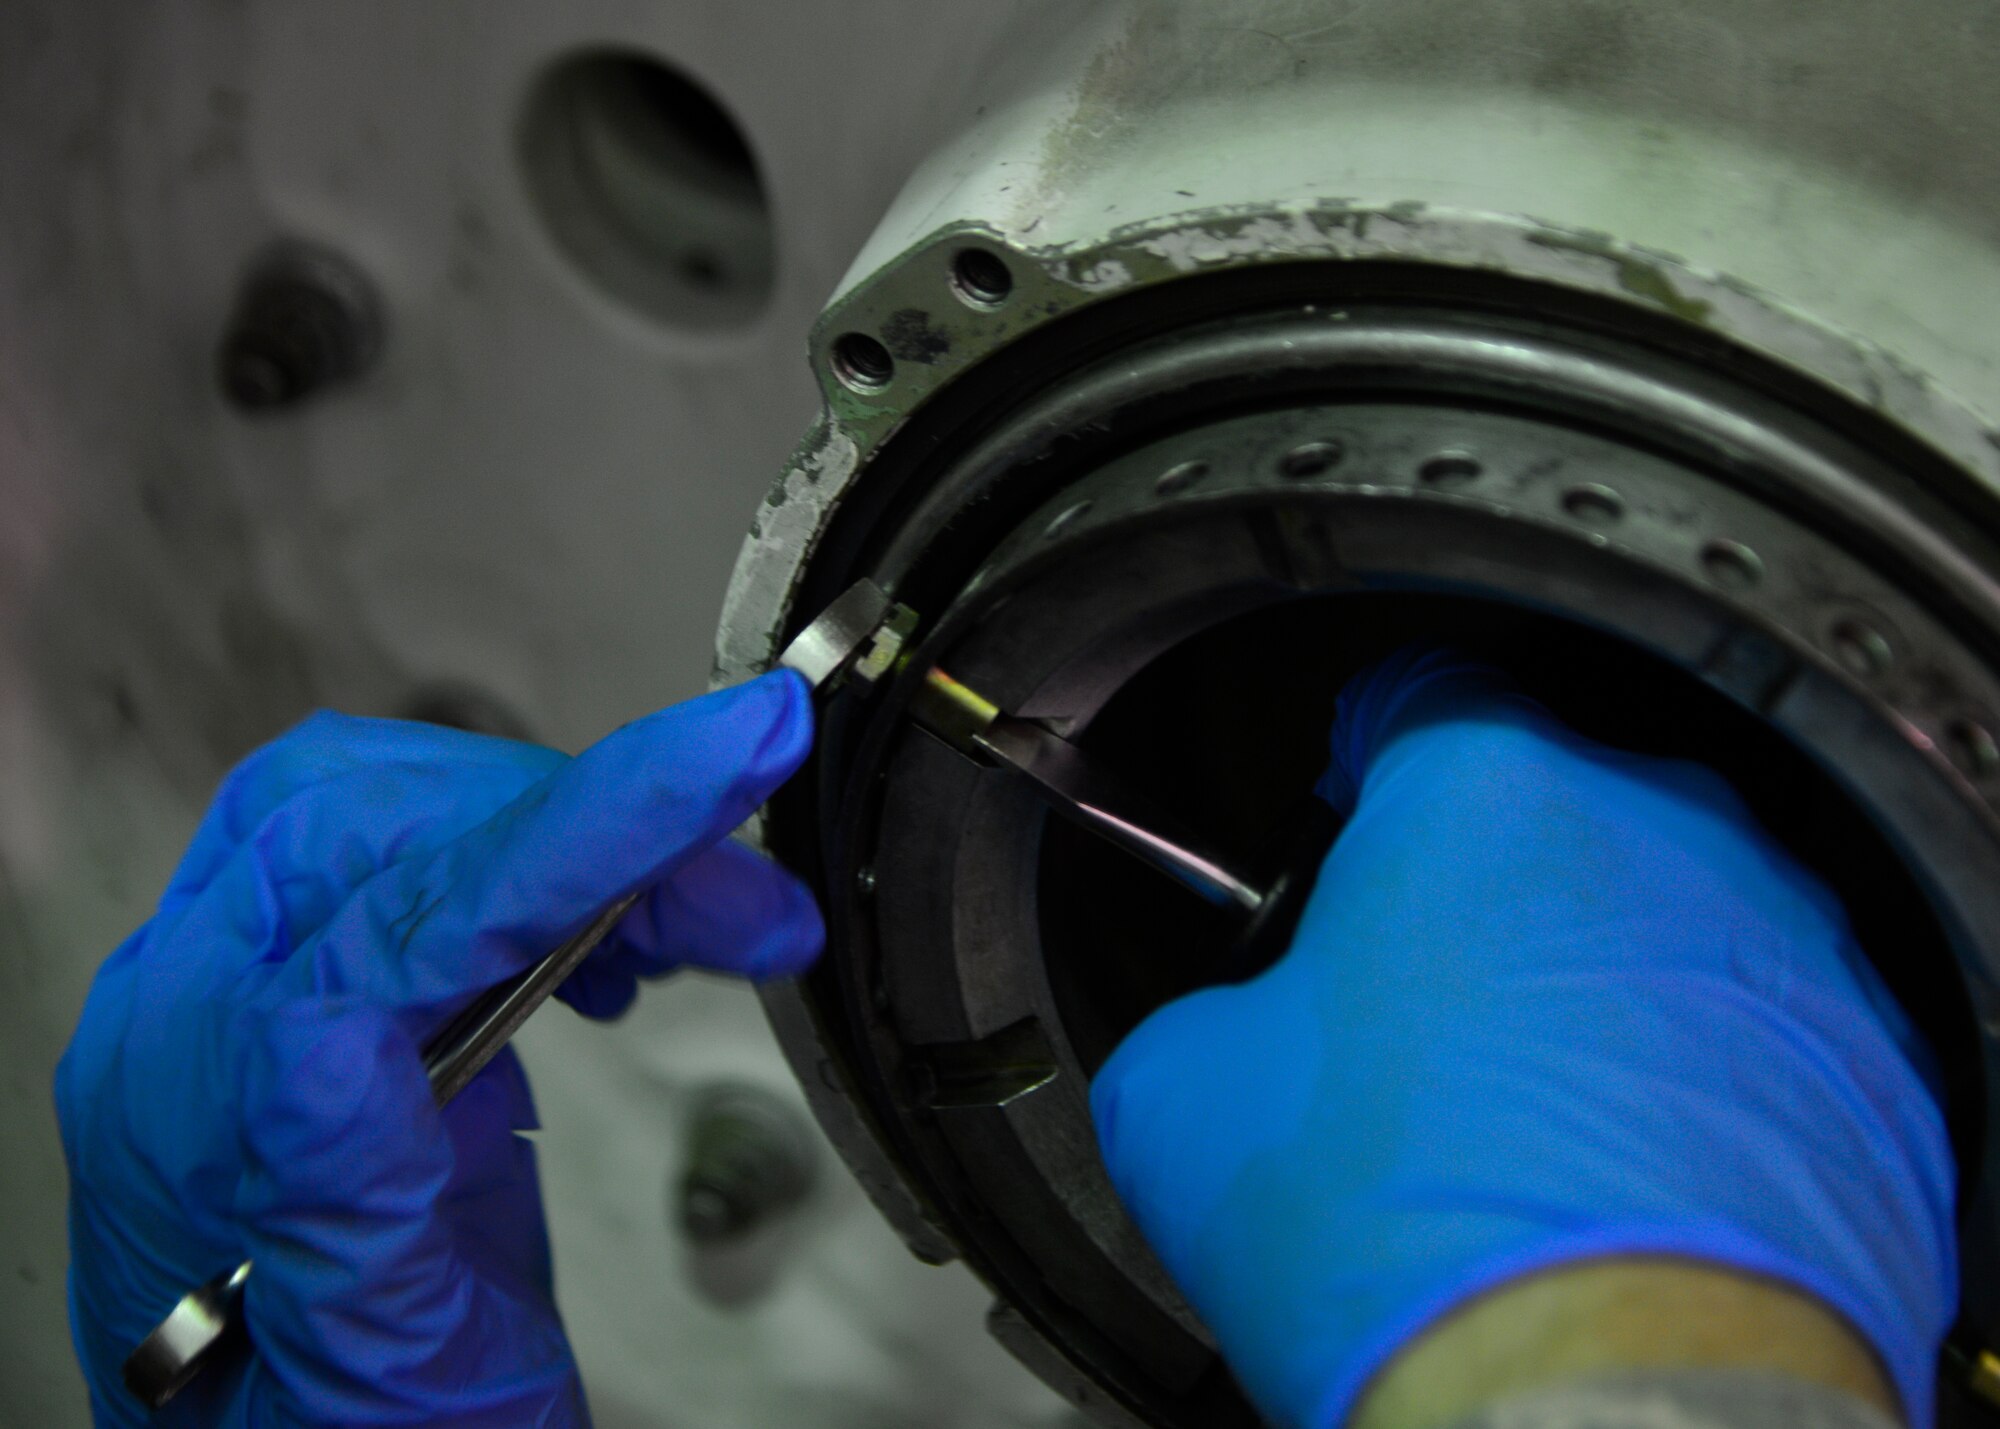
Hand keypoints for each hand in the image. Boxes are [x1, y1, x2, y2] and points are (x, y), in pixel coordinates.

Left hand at [56, 673, 820, 1427]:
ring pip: (415, 823)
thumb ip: (337, 1208)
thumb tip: (330, 1037)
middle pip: (392, 825)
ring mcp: (261, 1004)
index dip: (571, 831)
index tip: (717, 765)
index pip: (389, 916)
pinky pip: (429, 869)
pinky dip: (552, 873)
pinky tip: (623, 941)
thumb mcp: (374, 1379)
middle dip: (597, 829)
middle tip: (747, 898)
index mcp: (194, 1124)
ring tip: (722, 920)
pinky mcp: (333, 1002)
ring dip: (586, 842)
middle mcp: (202, 1033)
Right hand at [1090, 649, 1955, 1426]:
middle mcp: (1659, 828)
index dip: (1363, 757)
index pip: (1417, 694)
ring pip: (1657, 915)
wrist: (1605, 1402)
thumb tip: (1224, 1040)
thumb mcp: (1184, 1099)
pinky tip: (1617, 1173)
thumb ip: (1203, 1010)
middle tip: (1411, 1013)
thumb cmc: (1412, 1238)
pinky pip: (1753, 1030)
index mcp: (1485, 787)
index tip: (1350, 819)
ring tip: (1519, 1119)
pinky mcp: (1870, 1068)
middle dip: (1476, 888)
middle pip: (1546, 807)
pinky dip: (1686, 1076)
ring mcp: (1781, 944)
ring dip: (1586, 981)